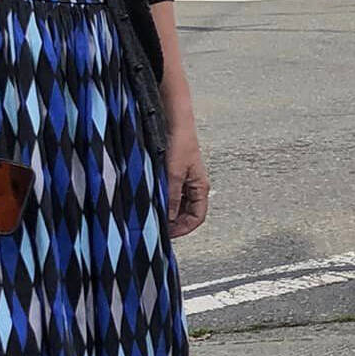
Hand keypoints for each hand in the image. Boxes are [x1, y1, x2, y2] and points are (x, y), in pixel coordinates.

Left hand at [165, 124, 209, 239]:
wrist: (176, 122)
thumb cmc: (180, 144)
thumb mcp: (174, 174)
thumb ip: (171, 198)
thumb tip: (168, 218)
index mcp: (201, 188)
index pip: (197, 218)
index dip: (184, 228)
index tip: (168, 233)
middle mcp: (195, 186)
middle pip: (188, 214)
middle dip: (175, 222)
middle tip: (158, 226)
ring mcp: (186, 181)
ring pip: (179, 205)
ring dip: (168, 211)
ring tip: (154, 213)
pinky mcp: (176, 174)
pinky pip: (172, 194)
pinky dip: (164, 200)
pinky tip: (153, 199)